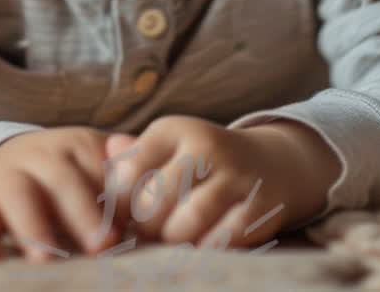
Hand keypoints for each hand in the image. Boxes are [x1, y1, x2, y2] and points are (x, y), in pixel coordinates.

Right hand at [0, 126, 132, 264]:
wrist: (9, 159)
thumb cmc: (68, 176)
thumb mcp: (95, 168)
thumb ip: (125, 178)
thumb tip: (161, 189)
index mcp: (78, 146)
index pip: (101, 168)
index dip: (118, 199)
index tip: (135, 230)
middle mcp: (41, 155)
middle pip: (63, 179)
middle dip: (83, 212)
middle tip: (103, 246)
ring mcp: (6, 174)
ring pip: (18, 194)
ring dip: (33, 226)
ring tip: (46, 260)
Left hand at [100, 115, 340, 249]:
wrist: (273, 163)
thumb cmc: (202, 163)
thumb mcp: (167, 148)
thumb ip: (132, 157)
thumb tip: (105, 155)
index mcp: (173, 129)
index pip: (127, 172)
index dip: (118, 204)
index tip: (123, 215)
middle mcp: (204, 146)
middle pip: (152, 203)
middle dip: (145, 228)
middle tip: (149, 235)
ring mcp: (234, 176)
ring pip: (185, 225)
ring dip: (174, 242)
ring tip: (175, 240)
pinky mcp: (259, 206)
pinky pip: (222, 241)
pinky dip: (207, 250)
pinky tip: (203, 246)